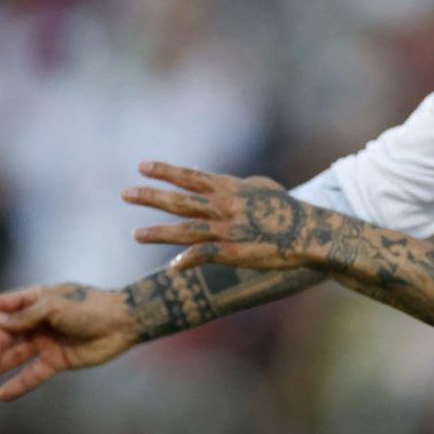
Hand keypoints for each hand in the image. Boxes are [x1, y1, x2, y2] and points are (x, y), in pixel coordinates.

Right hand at [0, 283, 136, 400]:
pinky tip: (2, 394)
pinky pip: (34, 373)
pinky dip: (19, 383)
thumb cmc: (91, 307)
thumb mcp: (55, 307)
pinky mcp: (58, 360)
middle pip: (7, 334)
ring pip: (16, 354)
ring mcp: (48, 340)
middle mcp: (39, 320)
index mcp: (38, 300)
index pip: (3, 306)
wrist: (124, 323)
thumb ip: (25, 316)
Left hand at [124, 162, 335, 272]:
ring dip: (158, 232)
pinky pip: (203, 256)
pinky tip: (172, 266)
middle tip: (126, 193)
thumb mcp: (263, 187)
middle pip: (180, 201)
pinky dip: (186, 261)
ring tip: (135, 234)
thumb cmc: (288, 208)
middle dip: (151, 197)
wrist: (307, 232)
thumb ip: (240, 184)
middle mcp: (223, 207)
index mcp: (229, 188)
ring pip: (184, 231)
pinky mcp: (233, 252)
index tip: (142, 167)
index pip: (190, 177)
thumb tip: (229, 182)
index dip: (165, 171)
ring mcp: (226, 230)